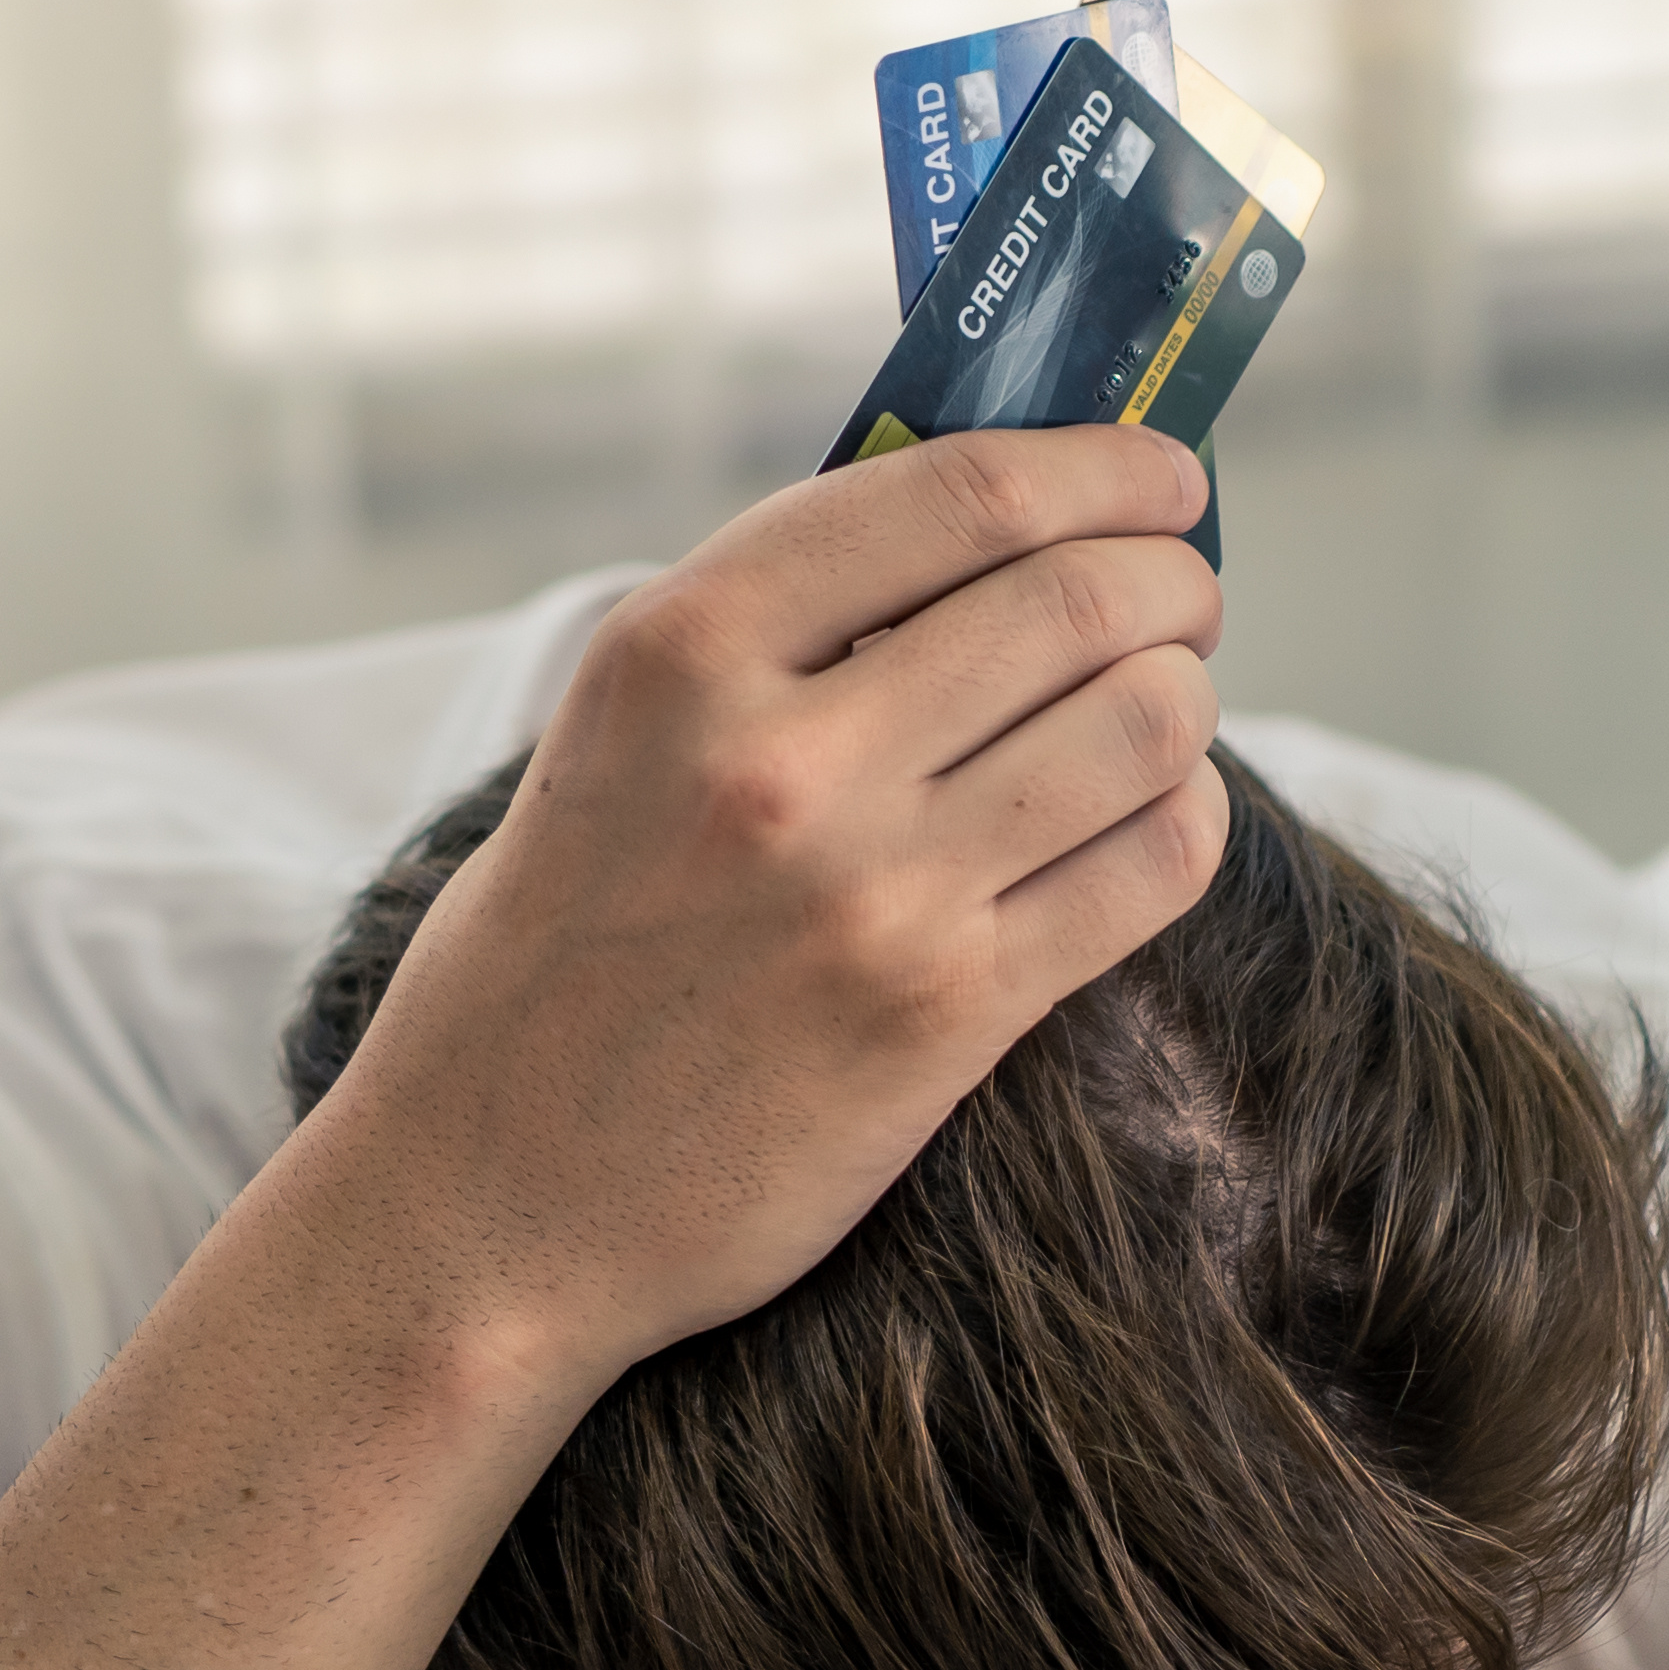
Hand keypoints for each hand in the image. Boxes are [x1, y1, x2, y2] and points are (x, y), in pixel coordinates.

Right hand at [335, 427, 1224, 1372]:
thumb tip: (982, 536)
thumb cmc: (546, 961)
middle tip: (1177, 598)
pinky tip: (1146, 819)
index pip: (961, 491)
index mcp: (676, 654)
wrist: (485, 1204)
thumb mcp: (608, 743)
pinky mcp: (943, 1016)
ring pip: (1144, 722)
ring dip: (1183, 696)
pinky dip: (1184, 818)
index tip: (1155, 478)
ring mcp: (870, 892)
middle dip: (1172, 579)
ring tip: (1156, 709)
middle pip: (1079, 598)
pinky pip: (1152, 864)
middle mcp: (777, 759)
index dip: (1101, 465)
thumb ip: (768, 637)